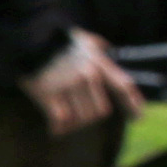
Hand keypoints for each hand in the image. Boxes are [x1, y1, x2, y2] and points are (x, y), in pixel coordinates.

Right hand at [25, 31, 140, 134]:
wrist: (29, 40)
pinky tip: (55, 129)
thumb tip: (106, 47)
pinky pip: (60, 121)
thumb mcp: (82, 37)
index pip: (124, 86)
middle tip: (80, 117)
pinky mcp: (49, 95)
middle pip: (100, 111)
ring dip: (74, 124)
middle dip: (91, 117)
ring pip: (81, 119)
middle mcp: (88, 76)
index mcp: (99, 62)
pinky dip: (59, 129)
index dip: (133, 105)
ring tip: (66, 122)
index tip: (137, 118)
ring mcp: (69, 86)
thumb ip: (97, 44)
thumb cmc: (56, 40)